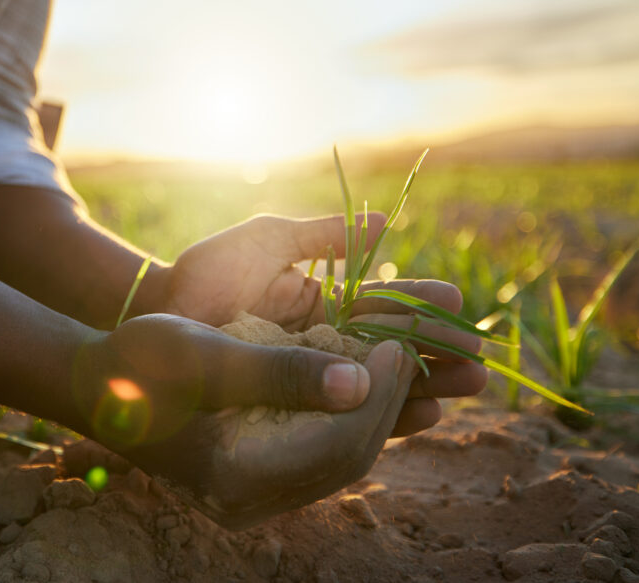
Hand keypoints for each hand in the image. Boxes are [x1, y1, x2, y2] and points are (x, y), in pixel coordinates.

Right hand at [68, 314, 413, 528]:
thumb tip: (357, 382)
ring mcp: (252, 497)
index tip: (397, 341)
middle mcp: (248, 501)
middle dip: (386, 401)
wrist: (98, 386)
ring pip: (337, 458)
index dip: (378, 393)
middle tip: (407, 346)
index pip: (336, 443)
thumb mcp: (207, 355)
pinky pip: (318, 454)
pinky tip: (365, 383)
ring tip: (398, 361)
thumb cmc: (143, 362)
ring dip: (374, 410)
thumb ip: (280, 372)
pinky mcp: (254, 480)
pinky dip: (346, 418)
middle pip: (344, 457)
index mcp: (234, 476)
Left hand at [163, 214, 486, 436]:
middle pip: (393, 350)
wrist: (159, 312)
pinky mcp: (294, 404)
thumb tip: (386, 222)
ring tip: (464, 389)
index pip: (387, 305)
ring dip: (422, 388)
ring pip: (378, 384)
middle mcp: (327, 340)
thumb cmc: (209, 270)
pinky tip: (417, 417)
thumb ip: (324, 235)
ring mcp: (311, 373)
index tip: (459, 305)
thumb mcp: (268, 241)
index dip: (423, 306)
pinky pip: (344, 414)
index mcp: (327, 300)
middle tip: (479, 362)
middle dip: (437, 355)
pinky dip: (382, 416)